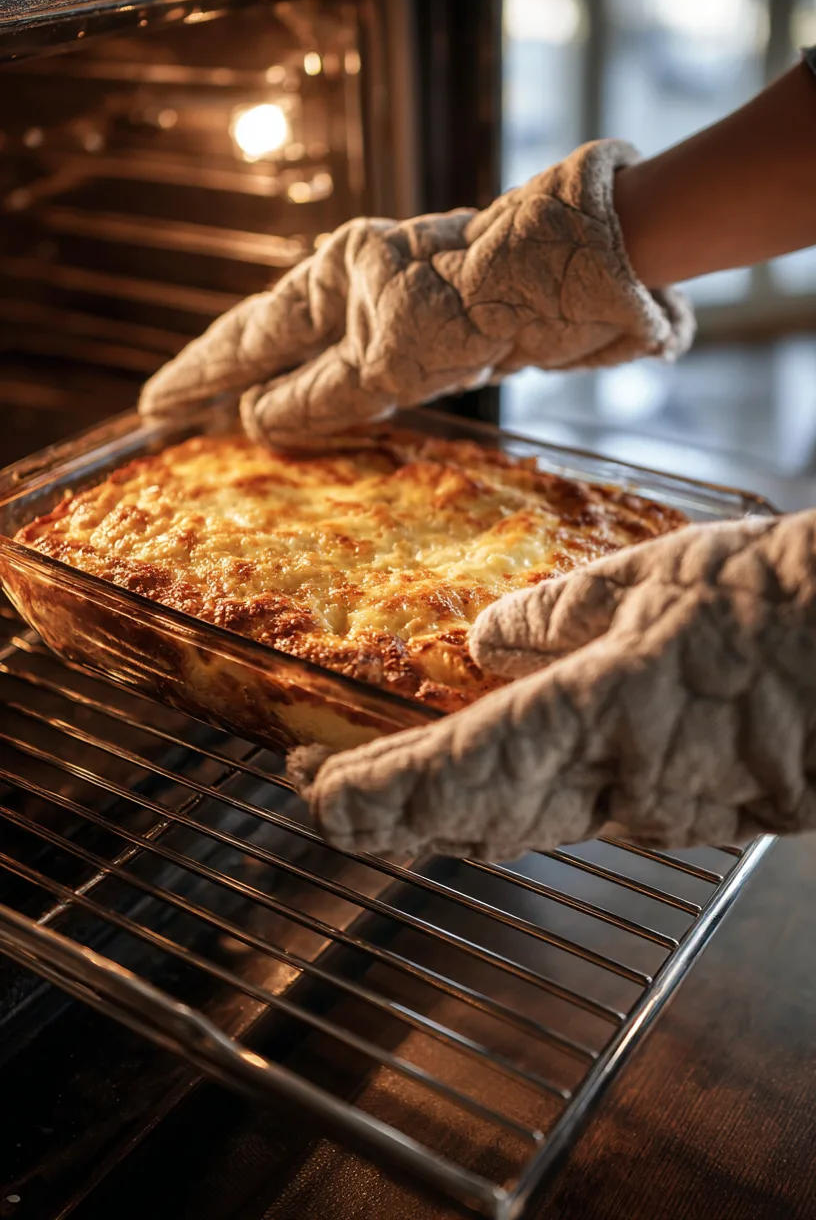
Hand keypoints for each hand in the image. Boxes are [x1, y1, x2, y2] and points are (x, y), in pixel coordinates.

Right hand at [139, 140, 692, 443]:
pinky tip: (327, 399)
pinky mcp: (440, 321)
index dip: (202, 377)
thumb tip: (255, 420)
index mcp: (336, 275)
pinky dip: (330, 385)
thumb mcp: (385, 363)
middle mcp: (360, 280)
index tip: (156, 406)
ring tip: (233, 403)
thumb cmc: (481, 308)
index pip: (251, 338)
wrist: (581, 277)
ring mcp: (399, 297)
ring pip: (317, 345)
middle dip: (223, 373)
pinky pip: (361, 360)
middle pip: (274, 333)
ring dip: (275, 377)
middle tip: (172, 405)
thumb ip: (320, 395)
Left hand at [289, 511, 815, 859]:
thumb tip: (488, 639)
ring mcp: (656, 813)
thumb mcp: (654, 575)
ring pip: (522, 828)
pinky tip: (491, 787)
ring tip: (380, 791)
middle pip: (475, 821)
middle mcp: (619, 786)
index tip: (317, 798)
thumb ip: (558, 612)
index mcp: (598, 715)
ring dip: (441, 816)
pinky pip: (578, 820)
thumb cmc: (779, 602)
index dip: (380, 794)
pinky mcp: (688, 816)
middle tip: (319, 788)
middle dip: (388, 814)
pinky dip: (512, 807)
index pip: (460, 773)